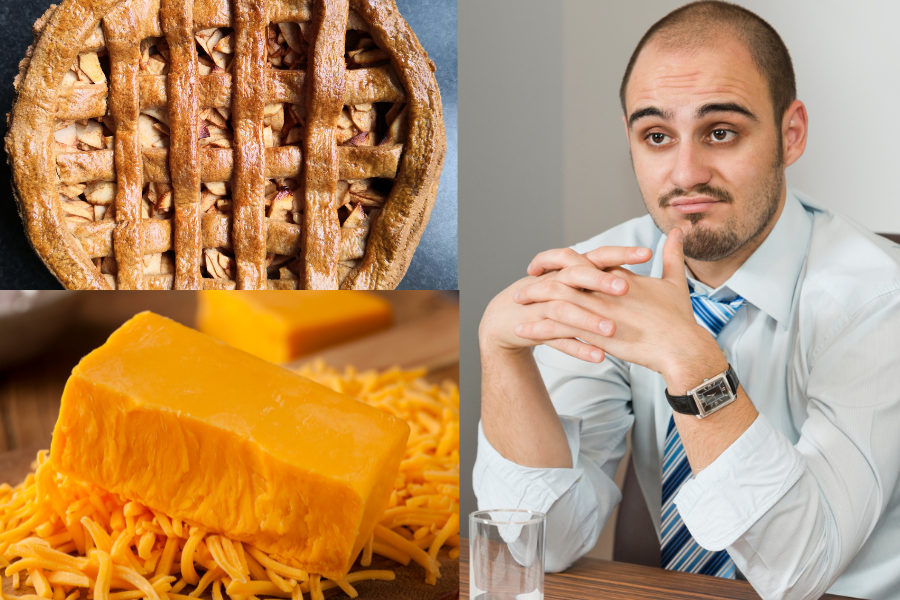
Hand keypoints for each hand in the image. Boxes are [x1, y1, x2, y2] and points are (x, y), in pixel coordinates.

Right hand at [479, 246, 651, 362]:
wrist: (506, 315)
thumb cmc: (548, 297)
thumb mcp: (571, 282)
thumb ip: (600, 275)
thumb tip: (638, 268)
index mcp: (570, 270)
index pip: (596, 255)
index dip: (619, 252)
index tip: (647, 252)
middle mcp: (556, 283)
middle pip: (576, 276)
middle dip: (600, 281)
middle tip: (626, 287)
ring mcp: (543, 306)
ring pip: (566, 310)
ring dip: (588, 320)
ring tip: (613, 330)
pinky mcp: (535, 328)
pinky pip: (557, 339)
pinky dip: (577, 348)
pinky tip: (599, 356)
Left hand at [514, 230, 725, 390]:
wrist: (682, 348)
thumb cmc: (679, 319)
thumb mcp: (675, 282)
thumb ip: (672, 256)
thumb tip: (677, 232)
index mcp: (618, 276)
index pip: (583, 260)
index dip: (562, 260)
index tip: (546, 263)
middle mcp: (603, 290)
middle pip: (562, 277)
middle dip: (540, 279)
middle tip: (524, 282)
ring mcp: (597, 312)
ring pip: (554, 300)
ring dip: (532, 301)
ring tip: (515, 303)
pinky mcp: (593, 334)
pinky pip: (557, 329)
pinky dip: (537, 328)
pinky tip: (522, 331)